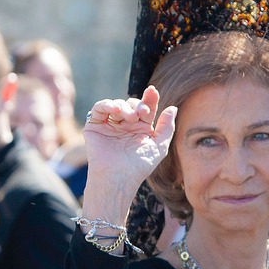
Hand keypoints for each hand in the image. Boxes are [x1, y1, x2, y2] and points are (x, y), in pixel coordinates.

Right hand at [83, 85, 176, 200]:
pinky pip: (99, 109)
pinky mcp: (95, 126)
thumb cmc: (139, 166)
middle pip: (132, 104)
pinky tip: (115, 109)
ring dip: (125, 106)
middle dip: (138, 105)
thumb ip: (167, 127)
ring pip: (117, 105)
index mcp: (140, 129)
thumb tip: (173, 108)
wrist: (118, 178)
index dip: (150, 99)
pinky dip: (107, 104)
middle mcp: (125, 126)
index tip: (152, 91)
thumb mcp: (159, 146)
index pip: (146, 108)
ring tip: (129, 117)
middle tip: (142, 114)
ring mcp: (110, 125)